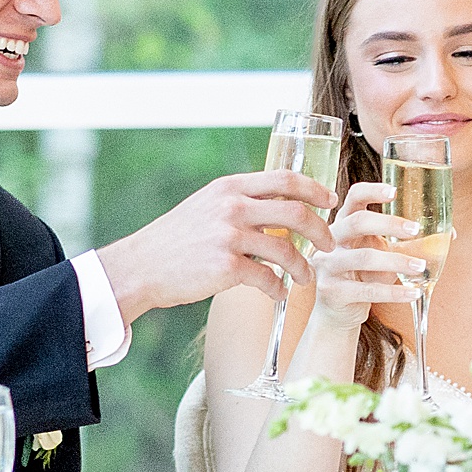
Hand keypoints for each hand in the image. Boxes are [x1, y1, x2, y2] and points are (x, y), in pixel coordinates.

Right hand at [98, 170, 338, 322]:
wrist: (140, 266)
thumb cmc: (176, 239)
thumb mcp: (207, 206)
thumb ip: (240, 202)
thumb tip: (279, 207)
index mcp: (230, 187)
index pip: (285, 178)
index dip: (315, 188)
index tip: (331, 201)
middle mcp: (232, 206)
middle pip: (296, 211)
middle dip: (322, 230)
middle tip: (329, 245)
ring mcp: (229, 236)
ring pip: (287, 249)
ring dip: (303, 267)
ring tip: (305, 278)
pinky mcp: (225, 267)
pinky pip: (268, 278)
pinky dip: (278, 288)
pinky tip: (277, 293)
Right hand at [306, 182, 422, 329]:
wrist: (338, 313)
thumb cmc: (363, 276)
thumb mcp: (381, 253)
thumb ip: (406, 242)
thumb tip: (449, 233)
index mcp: (344, 223)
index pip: (353, 198)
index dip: (372, 191)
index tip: (395, 192)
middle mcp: (331, 240)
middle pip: (357, 222)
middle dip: (388, 224)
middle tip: (415, 230)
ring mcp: (328, 265)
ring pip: (364, 258)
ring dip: (396, 261)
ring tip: (421, 267)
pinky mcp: (331, 291)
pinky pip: (366, 291)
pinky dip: (393, 292)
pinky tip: (413, 293)